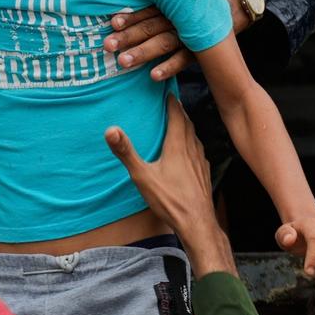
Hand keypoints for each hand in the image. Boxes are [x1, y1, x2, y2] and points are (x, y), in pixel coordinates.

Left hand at [105, 7, 191, 81]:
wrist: (226, 10)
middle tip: (108, 46)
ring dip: (143, 52)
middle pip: (150, 27)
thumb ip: (151, 10)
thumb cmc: (186, 11)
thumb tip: (115, 19)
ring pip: (163, 42)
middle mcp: (177, 18)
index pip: (146, 11)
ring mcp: (188, 34)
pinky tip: (153, 76)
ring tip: (123, 62)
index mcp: (168, 5)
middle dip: (128, 36)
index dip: (129, 18)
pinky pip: (182, 60)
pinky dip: (168, 67)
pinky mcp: (198, 50)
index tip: (112, 24)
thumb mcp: (172, 4)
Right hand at [105, 96, 234, 276]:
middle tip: (170, 103)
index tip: (166, 91)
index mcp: (178, 145)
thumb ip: (126, 152)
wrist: (197, 223)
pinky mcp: (204, 173)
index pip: (177, 115)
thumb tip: (110, 130)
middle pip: (187, 123)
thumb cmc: (170, 200)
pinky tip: (187, 151)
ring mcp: (200, 161)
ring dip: (186, 126)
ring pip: (195, 136)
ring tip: (177, 123)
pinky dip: (192, 143)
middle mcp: (192, 149)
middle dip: (178, 111)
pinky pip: (198, 151)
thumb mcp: (143, 176)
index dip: (171, 102)